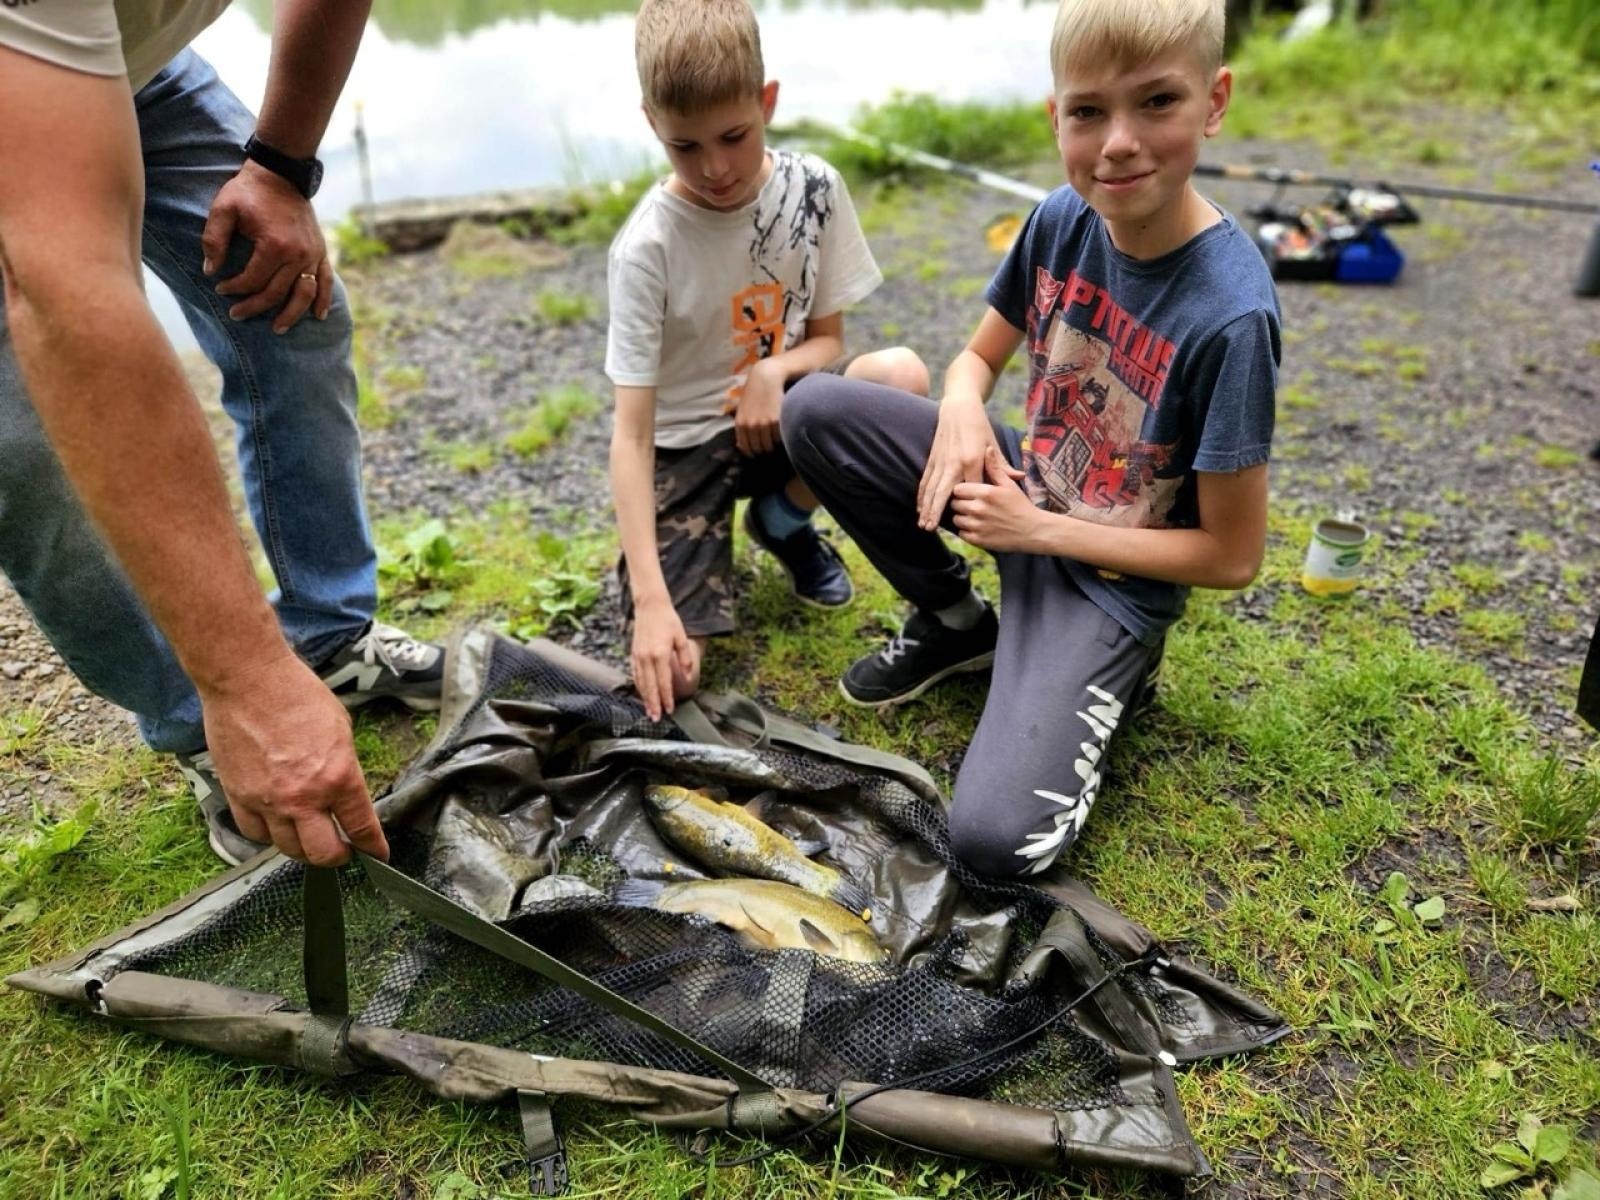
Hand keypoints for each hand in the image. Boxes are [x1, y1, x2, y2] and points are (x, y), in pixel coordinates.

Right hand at [201, 652, 386, 865]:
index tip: (378, 856)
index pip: (361, 828)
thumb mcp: (341, 728)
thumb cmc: (298, 695)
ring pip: (287, 849)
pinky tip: (276, 826)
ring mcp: (268, 801)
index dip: (373, 848)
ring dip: (302, 848)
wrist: (248, 680)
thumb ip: (344, 767)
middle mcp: (303, 797)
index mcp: (338, 777)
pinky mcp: (238, 797)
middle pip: (323, 854)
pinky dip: (268, 836)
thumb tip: (344, 792)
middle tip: (342, 850)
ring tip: (309, 838)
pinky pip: (254, 834)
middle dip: (337, 857)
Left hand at [202, 160, 332, 333]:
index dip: (234, 288)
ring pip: (304, 294)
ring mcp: (312, 254)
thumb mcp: (223, 209)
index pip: (253, 280)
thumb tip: (210, 271)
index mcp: (274, 245)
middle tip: (236, 314)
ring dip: (291, 314)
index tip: (220, 288)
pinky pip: (325, 281)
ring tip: (278, 328)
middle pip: (276, 293)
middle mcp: (298, 254)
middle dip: (254, 306)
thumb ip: (213, 240)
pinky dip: (323, 300)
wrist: (280, 173)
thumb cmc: (248, 191)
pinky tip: (318, 316)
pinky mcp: (320, 251)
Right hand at [631, 597, 693, 720]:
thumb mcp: (681, 638)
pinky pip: (635, 675)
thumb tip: (688, 678)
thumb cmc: (668, 621)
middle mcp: (647, 658)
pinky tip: (642, 695)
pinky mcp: (633, 654)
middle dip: (653, 704)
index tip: (670, 710)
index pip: (663, 682)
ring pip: (640, 683)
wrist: (650, 606)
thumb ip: (685, 659)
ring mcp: (638, 657)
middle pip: (650, 687)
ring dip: (645, 699)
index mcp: (660, 654)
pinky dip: (639, 687)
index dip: (667, 698)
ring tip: (649, 712)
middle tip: (656, 719)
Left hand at [731, 360, 782, 455]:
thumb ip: (741, 428)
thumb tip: (740, 447)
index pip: (746, 448)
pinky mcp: (776, 420)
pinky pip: (779, 437)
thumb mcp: (742, 410)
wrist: (766, 378)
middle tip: (768, 446)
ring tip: (775, 440)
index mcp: (741, 425)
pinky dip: (780, 437)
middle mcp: (751, 426)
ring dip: (773, 445)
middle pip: (758, 449)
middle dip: (763, 449)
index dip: (752, 453)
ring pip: (769, 445)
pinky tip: (780, 431)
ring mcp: (763, 424)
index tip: (757, 453)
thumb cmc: (754, 394)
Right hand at [916, 392, 999, 529]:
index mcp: (972, 460)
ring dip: (925, 507)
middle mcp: (954, 462)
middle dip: (936, 512)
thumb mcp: (993, 444)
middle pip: (943, 492)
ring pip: (931, 488)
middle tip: (930, 529)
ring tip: (923, 524)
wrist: (959, 407)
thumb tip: (1018, 478)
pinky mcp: (933, 458)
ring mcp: (941, 461)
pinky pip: (926, 480)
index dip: (967, 505)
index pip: (969, 489)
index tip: (967, 521)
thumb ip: (1002, 465)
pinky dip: (921, 495)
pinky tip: (919, 507)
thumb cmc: (979, 426)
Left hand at [950, 443, 1042, 552]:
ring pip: (956, 519)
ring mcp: (977, 526)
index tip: (969, 493)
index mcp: (986, 493)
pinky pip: (962, 534)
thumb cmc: (1021, 506)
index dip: (962, 491)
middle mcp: (979, 509)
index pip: (958, 489)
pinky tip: (978, 527)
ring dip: (963, 518)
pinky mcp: (978, 540)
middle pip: (955, 504)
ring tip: (975, 517)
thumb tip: (987, 448)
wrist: (1034, 531)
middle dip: (961, 504)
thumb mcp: (1009, 485)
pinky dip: (967, 531)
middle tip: (972, 505)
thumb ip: (994, 468)